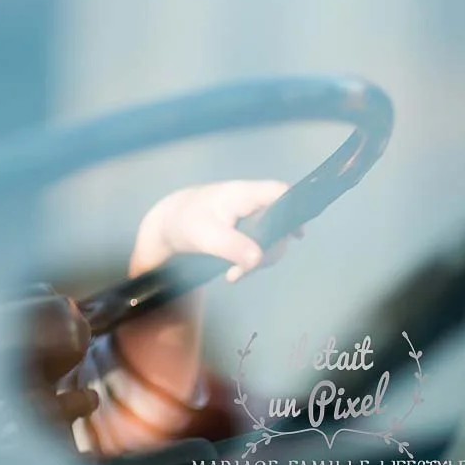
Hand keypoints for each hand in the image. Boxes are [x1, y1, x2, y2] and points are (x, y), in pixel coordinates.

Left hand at [130, 180, 303, 281]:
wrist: (167, 224)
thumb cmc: (185, 222)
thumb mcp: (205, 236)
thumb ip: (232, 246)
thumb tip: (258, 259)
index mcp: (243, 194)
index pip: (280, 191)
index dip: (295, 208)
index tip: (297, 234)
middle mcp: (251, 202)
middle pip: (281, 222)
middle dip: (270, 250)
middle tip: (246, 269)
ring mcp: (250, 215)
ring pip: (272, 237)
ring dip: (258, 260)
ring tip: (234, 274)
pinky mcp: (246, 228)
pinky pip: (260, 244)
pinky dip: (251, 261)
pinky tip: (234, 272)